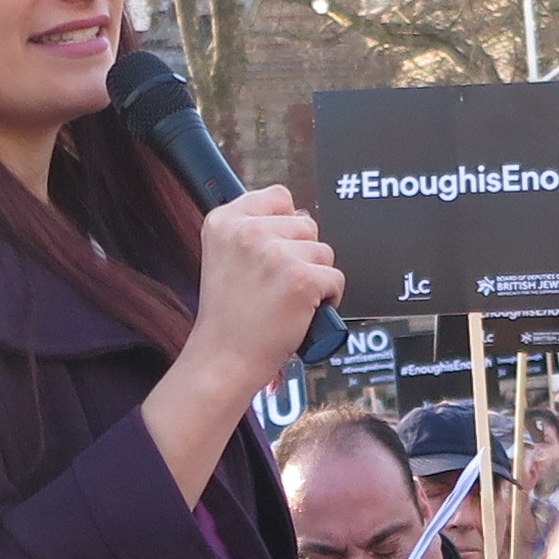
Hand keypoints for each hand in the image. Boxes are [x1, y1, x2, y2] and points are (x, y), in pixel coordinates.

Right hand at [184, 186, 343, 381]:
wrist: (223, 360)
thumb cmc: (228, 317)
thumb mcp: (223, 258)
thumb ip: (254, 231)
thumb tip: (300, 216)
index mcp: (223, 221)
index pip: (278, 197)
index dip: (284, 225)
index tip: (274, 251)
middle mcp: (247, 232)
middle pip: (305, 224)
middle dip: (300, 254)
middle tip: (274, 286)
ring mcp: (275, 255)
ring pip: (323, 252)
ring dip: (314, 277)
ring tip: (285, 300)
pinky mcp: (302, 279)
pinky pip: (336, 278)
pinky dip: (328, 298)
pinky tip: (302, 312)